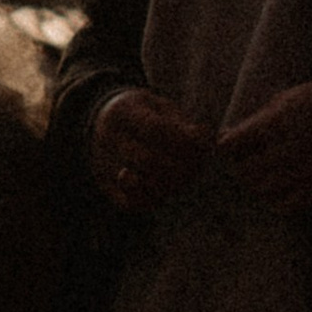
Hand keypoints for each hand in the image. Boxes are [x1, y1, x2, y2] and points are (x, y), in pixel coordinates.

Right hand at [90, 85, 214, 212]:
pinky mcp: (105, 186)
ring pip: (139, 183)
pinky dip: (155, 199)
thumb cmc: (145, 116)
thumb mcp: (162, 109)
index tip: (203, 142)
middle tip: (199, 165)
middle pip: (147, 160)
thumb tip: (209, 138)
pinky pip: (131, 202)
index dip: (183, 139)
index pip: (154, 129)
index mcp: (121, 112)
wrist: (105, 126)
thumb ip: (183, 124)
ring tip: (187, 176)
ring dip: (171, 184)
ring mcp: (102, 163)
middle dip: (181, 166)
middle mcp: (106, 138)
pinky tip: (169, 188)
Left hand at [215, 76, 311, 212]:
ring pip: (262, 190)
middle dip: (239, 167)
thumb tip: (237, 134)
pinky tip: (279, 190)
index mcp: (274, 125)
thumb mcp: (289, 97)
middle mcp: (284, 151)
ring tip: (261, 177)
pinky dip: (277, 200)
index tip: (229, 145)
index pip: (231, 145)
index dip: (227, 146)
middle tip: (242, 163)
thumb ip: (262, 117)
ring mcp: (301, 172)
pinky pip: (287, 204)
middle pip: (244, 171)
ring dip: (256, 184)